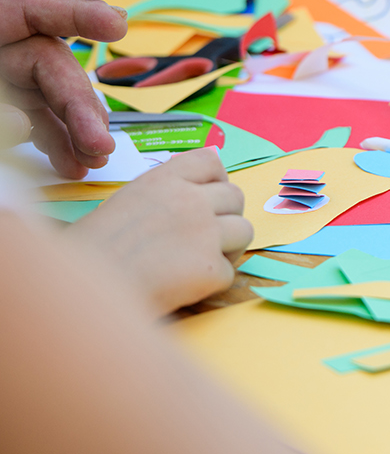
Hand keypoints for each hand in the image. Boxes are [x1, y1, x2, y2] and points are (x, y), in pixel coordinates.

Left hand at [0, 0, 126, 177]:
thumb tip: (22, 124)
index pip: (26, 9)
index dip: (75, 14)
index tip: (118, 26)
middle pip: (50, 64)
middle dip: (81, 103)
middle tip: (100, 141)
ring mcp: (3, 84)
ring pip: (51, 98)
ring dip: (79, 129)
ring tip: (96, 158)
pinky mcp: (6, 111)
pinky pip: (38, 121)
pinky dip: (57, 143)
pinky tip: (72, 164)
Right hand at [67, 149, 252, 314]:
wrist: (81, 292)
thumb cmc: (92, 252)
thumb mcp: (125, 204)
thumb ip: (162, 196)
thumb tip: (197, 189)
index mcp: (163, 179)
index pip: (210, 161)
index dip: (217, 178)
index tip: (211, 195)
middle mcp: (190, 199)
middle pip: (235, 197)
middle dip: (226, 216)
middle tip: (206, 237)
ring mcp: (205, 232)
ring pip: (244, 231)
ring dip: (229, 247)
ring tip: (199, 262)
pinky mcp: (211, 268)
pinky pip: (230, 271)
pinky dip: (213, 282)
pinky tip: (186, 288)